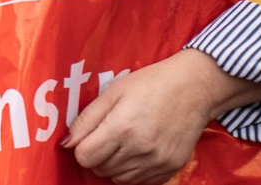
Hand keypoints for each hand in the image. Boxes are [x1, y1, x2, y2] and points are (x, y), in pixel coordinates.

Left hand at [65, 50, 260, 183]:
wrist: (193, 89)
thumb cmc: (150, 85)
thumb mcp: (112, 93)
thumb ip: (86, 120)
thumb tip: (66, 144)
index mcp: (122, 128)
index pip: (85, 157)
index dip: (80, 148)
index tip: (87, 137)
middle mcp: (140, 149)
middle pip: (101, 169)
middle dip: (96, 155)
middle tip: (106, 136)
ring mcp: (158, 162)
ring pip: (119, 179)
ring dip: (114, 165)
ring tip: (122, 142)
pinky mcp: (171, 168)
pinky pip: (141, 182)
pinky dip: (133, 171)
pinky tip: (137, 151)